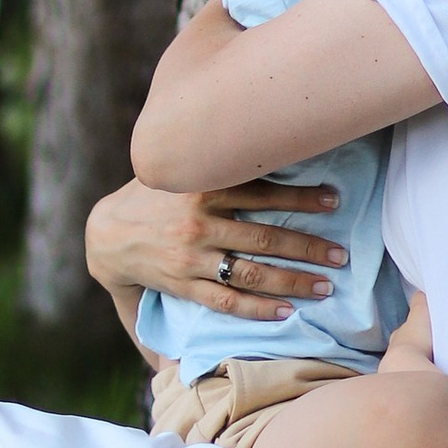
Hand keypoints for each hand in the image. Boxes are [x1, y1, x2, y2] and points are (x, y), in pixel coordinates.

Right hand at [85, 177, 345, 321]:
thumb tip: (264, 134)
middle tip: (341, 254)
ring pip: (252, 272)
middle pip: (265, 235)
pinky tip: (287, 312)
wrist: (105, 234)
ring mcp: (191, 256)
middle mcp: (199, 221)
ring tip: (326, 286)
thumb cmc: (153, 196)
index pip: (261, 190)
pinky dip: (259, 308)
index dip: (300, 196)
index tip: (334, 200)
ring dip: (293, 280)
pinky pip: (226, 301)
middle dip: (308, 245)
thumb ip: (216, 161)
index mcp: (201, 186)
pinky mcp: (183, 284)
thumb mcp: (180, 168)